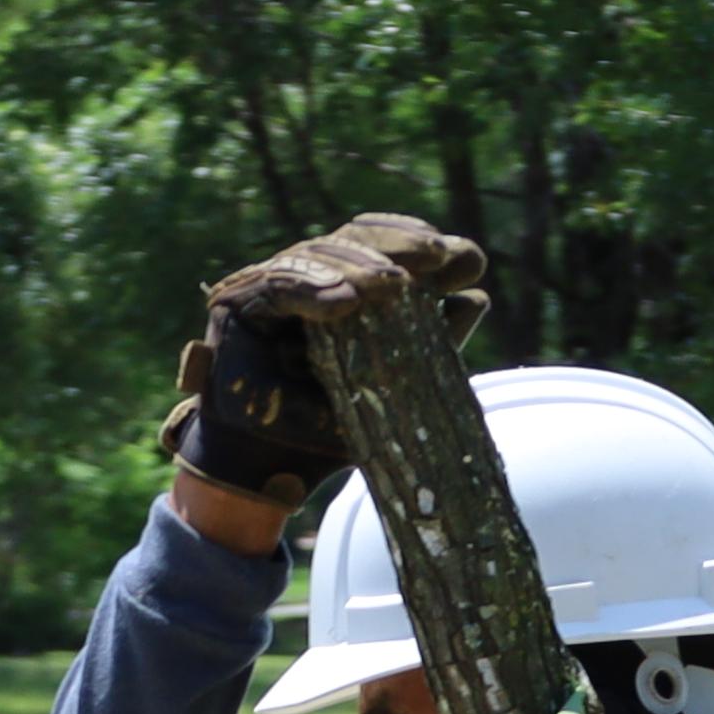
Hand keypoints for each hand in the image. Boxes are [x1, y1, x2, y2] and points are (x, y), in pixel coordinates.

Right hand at [159, 217, 489, 501]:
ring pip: (316, 254)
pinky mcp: (237, 301)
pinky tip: (344, 301)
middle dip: (397, 246)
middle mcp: (306, 280)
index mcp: (343, 290)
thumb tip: (475, 298)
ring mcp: (268, 285)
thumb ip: (428, 344)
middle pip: (351, 239)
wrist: (273, 474)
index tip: (468, 263)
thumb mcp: (392, 386)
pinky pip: (277, 284)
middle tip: (436, 256)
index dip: (421, 246)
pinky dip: (311, 290)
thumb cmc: (330, 431)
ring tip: (391, 285)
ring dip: (357, 266)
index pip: (379, 248)